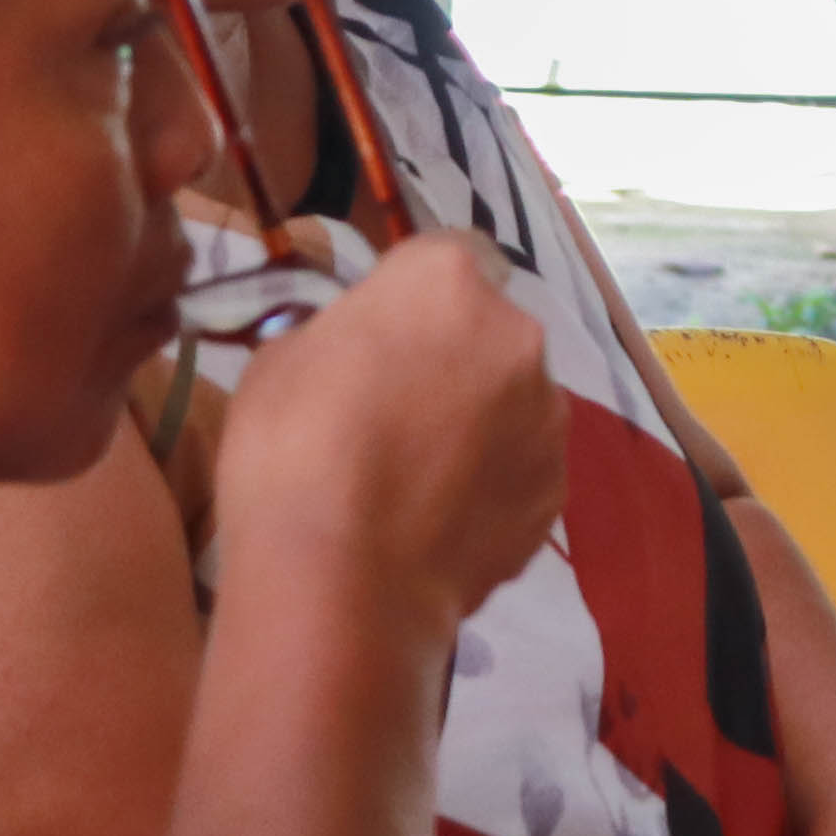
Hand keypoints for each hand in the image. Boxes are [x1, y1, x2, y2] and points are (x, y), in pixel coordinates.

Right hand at [208, 234, 561, 633]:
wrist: (342, 578)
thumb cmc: (292, 452)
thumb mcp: (279, 360)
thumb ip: (339, 334)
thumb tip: (358, 351)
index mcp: (445, 281)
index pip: (447, 257)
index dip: (414, 295)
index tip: (382, 335)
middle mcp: (517, 334)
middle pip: (489, 330)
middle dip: (453, 357)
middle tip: (395, 411)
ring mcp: (547, 416)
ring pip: (515, 399)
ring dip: (480, 420)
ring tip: (418, 478)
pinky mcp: (556, 489)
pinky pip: (523, 467)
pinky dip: (493, 483)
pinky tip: (440, 521)